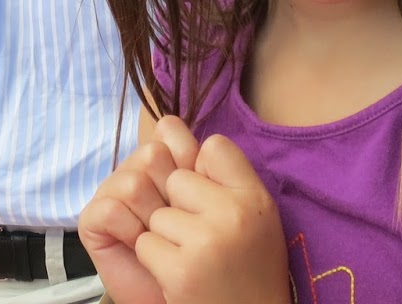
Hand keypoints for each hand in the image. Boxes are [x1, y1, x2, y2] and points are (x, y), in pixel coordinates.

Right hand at [80, 116, 200, 303]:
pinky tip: (139, 244)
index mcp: (167, 159)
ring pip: (132, 182)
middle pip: (152, 153)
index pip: (169, 128)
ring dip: (152, 218)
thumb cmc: (207, 254)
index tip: (202, 195)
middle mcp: (138, 170)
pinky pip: (110, 209)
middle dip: (173, 193)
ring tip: (162, 238)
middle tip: (182, 223)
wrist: (192, 296)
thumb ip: (211, 168)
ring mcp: (114, 192)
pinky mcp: (94, 220)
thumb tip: (199, 143)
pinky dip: (129, 231)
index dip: (189, 158)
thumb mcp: (222, 205)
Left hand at [137, 132, 287, 303]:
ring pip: (157, 213)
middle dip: (179, 208)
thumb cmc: (248, 268)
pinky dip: (154, 261)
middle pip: (177, 179)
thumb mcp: (253, 216)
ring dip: (165, 238)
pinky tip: (179, 277)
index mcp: (256, 198)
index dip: (203, 171)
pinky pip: (144, 243)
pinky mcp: (181, 270)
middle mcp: (236, 214)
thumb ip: (222, 174)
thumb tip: (166, 123)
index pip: (215, 147)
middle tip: (203, 241)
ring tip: (194, 262)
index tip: (212, 200)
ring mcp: (207, 241)